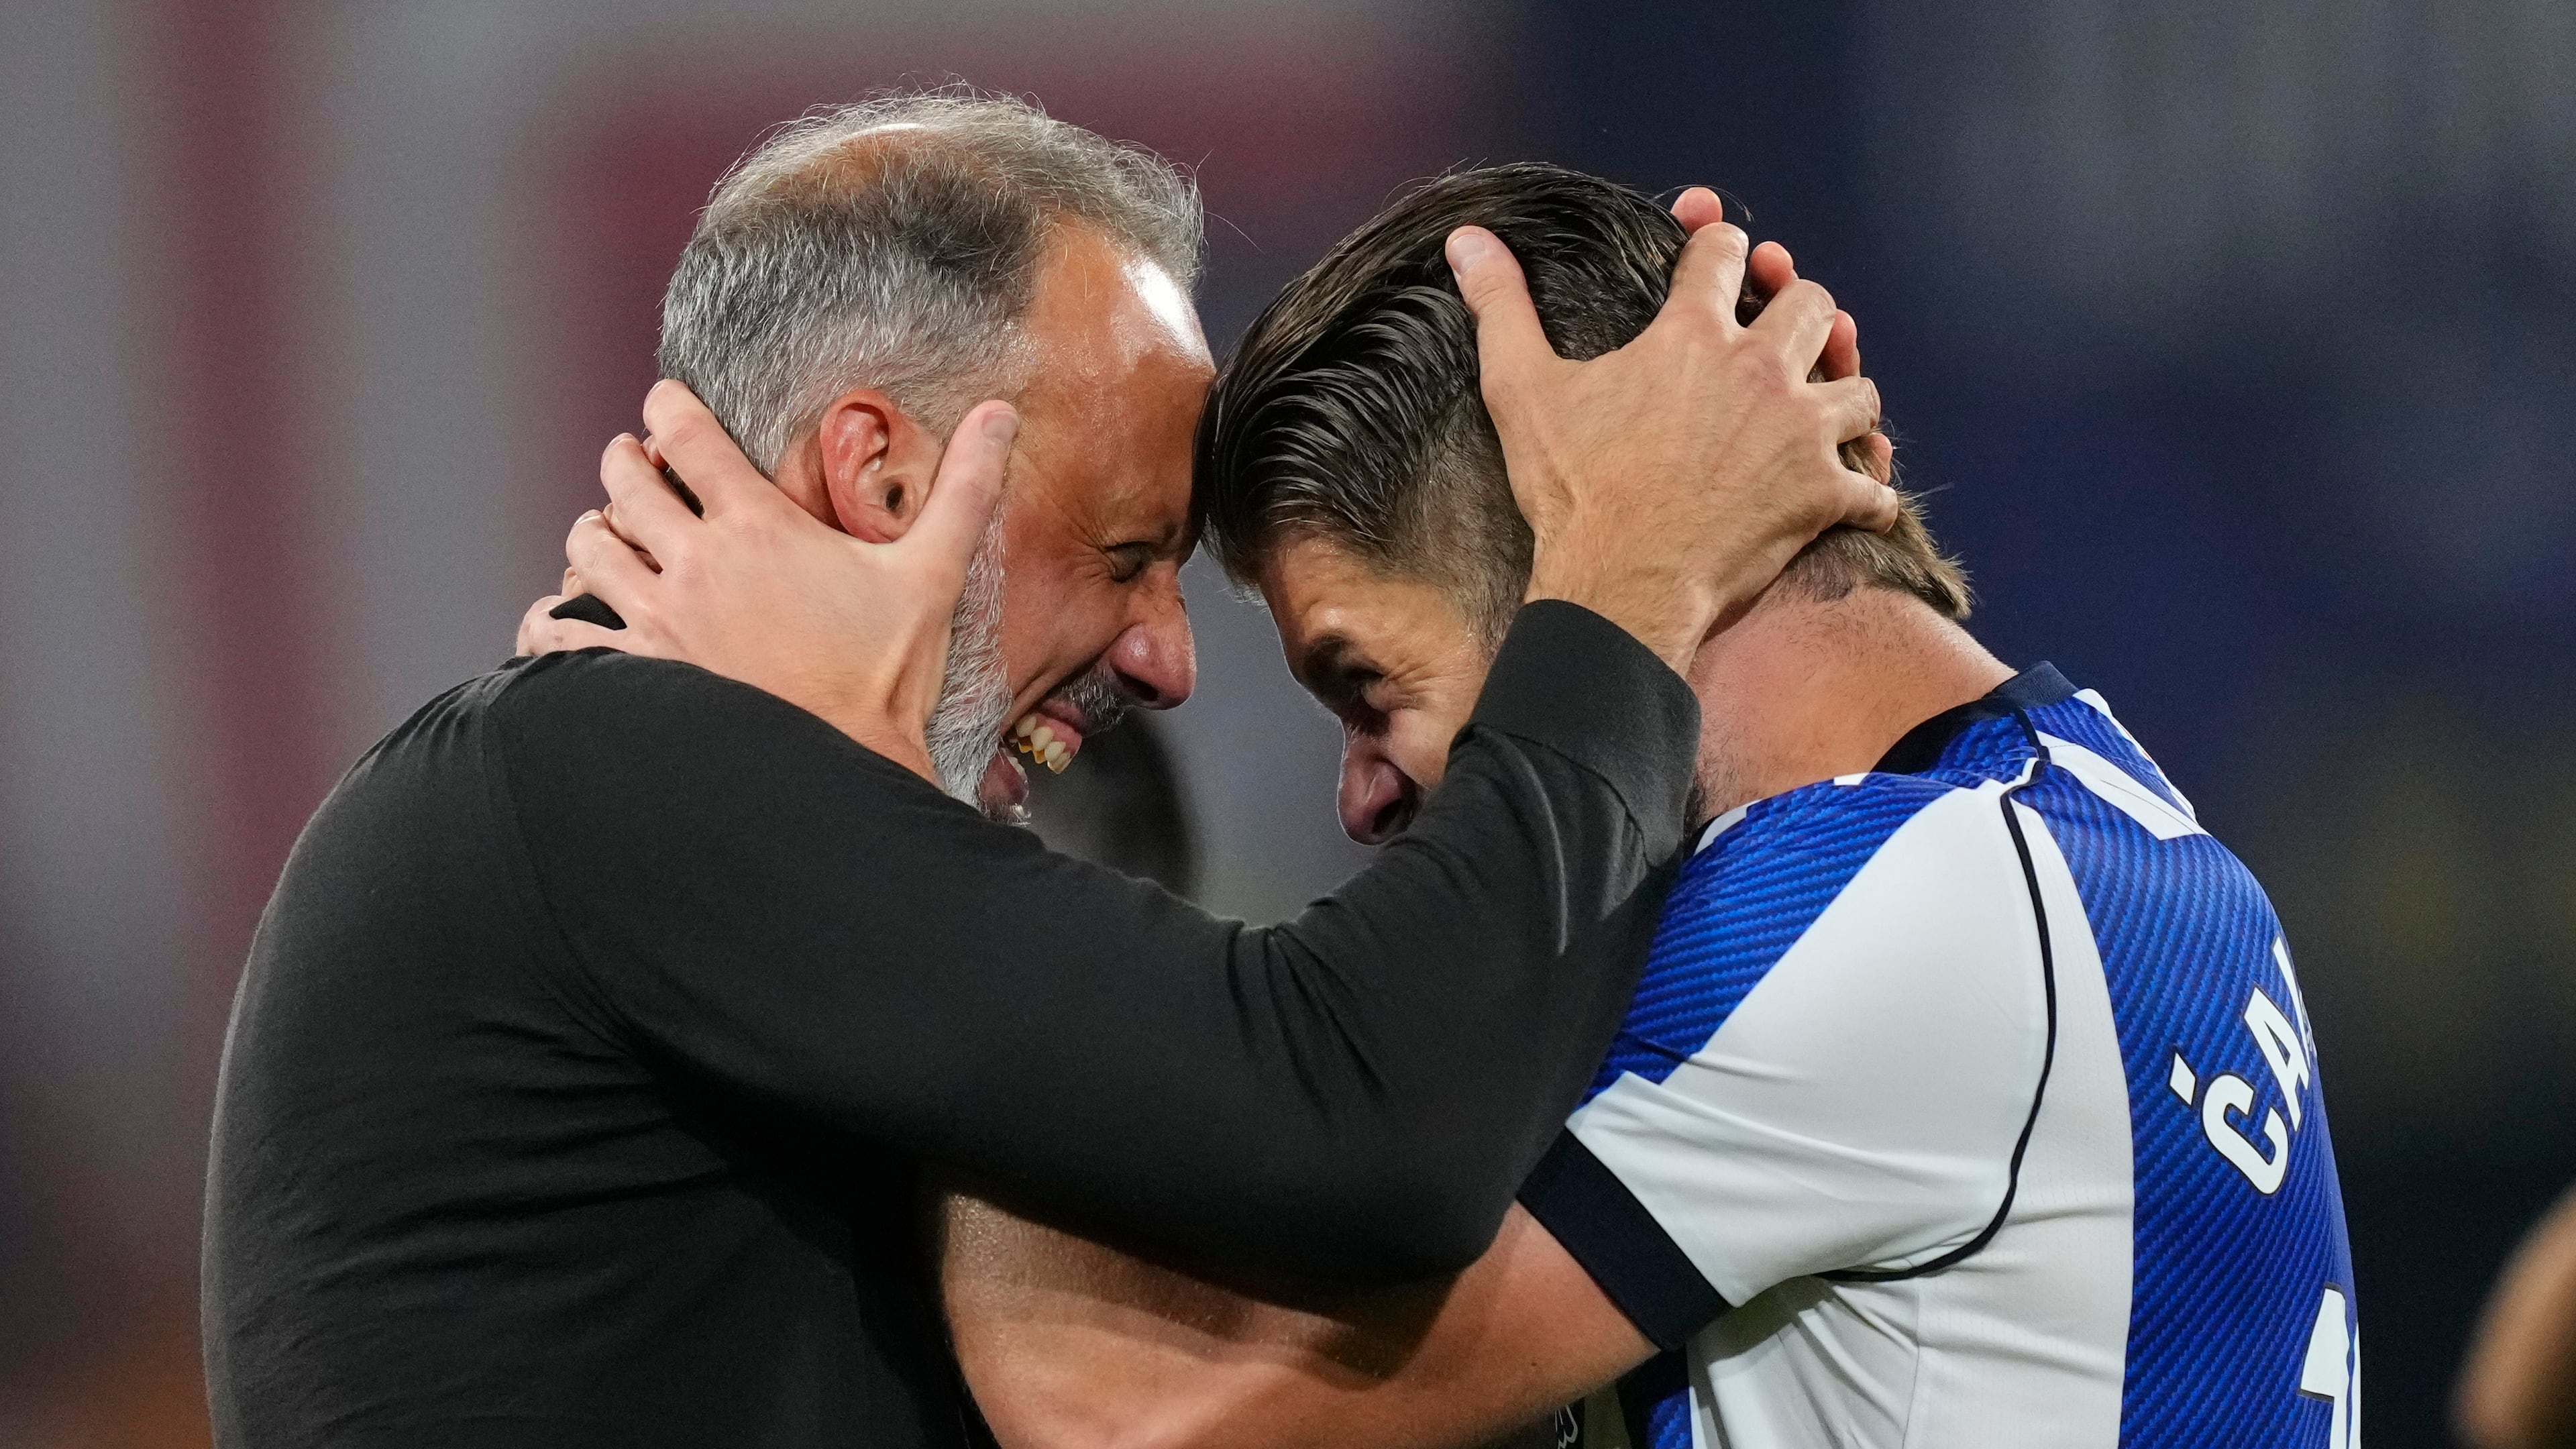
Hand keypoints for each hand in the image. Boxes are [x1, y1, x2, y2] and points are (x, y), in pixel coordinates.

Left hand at [514, 379, 1016, 781]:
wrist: (841, 773)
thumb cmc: (885, 677)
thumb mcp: (932, 574)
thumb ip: (965, 488)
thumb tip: (1002, 415)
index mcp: (756, 527)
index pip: (686, 435)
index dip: (668, 406)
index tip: (667, 402)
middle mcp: (693, 564)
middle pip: (622, 481)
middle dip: (625, 462)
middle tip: (634, 464)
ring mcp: (656, 622)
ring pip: (587, 549)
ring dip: (592, 533)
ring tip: (607, 534)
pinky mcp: (637, 675)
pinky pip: (562, 636)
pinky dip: (553, 621)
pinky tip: (561, 619)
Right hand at [1448, 187, 1896, 670]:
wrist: (1619, 586)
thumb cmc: (1572, 492)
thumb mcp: (1521, 390)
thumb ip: (1501, 307)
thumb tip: (1468, 241)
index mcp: (1691, 335)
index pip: (1720, 254)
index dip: (1716, 243)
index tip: (1716, 249)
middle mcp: (1760, 370)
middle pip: (1813, 305)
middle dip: (1801, 310)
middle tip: (1780, 329)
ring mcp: (1801, 434)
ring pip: (1859, 388)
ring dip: (1844, 395)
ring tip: (1822, 410)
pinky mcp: (1822, 496)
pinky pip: (1872, 487)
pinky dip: (1864, 490)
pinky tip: (1848, 495)